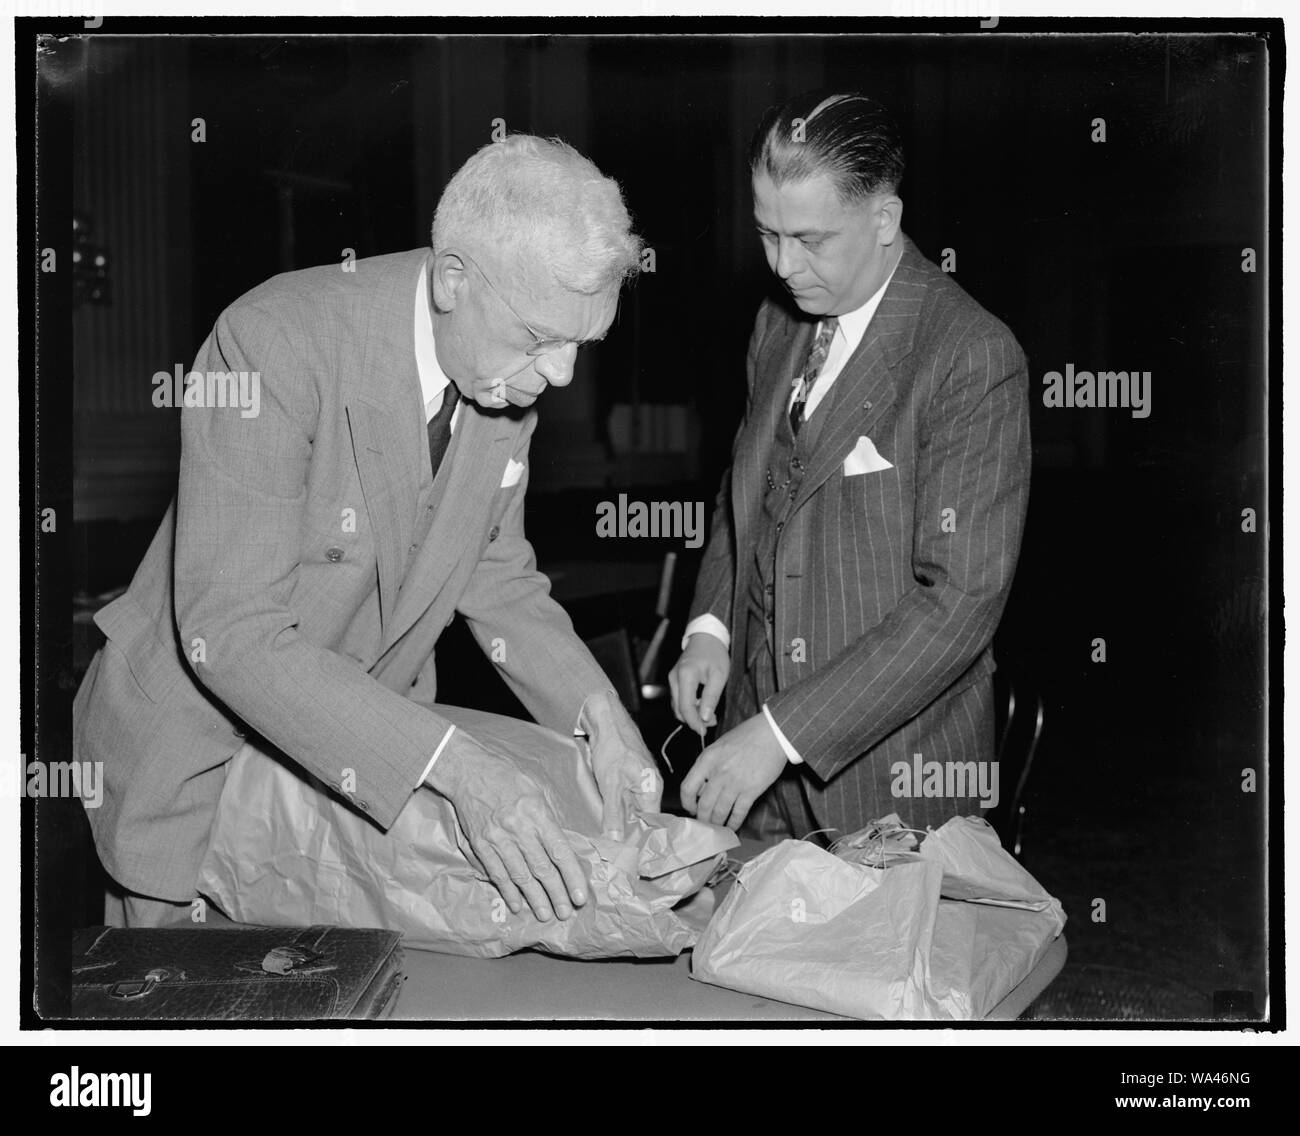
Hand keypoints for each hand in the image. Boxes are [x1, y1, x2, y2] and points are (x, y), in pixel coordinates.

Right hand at [426, 731, 587, 921]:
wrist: (470, 772)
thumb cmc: (508, 778)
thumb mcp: (536, 791)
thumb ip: (548, 820)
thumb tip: (560, 849)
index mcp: (537, 813)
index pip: (559, 851)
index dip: (572, 876)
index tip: (580, 896)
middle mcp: (518, 829)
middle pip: (542, 869)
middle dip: (556, 894)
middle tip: (566, 913)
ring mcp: (498, 839)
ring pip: (520, 876)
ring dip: (535, 898)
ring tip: (546, 915)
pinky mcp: (481, 845)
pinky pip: (497, 873)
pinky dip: (508, 891)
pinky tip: (517, 904)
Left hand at [580, 690, 661, 839]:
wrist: (605, 720)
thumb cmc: (612, 746)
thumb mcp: (610, 784)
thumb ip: (614, 813)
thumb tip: (616, 840)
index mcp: (652, 790)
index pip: (651, 824)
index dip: (640, 840)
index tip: (629, 857)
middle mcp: (650, 788)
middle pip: (642, 819)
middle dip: (628, 833)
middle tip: (614, 851)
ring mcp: (639, 783)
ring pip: (631, 810)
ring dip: (620, 822)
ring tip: (608, 839)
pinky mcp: (627, 779)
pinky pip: (624, 800)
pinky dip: (615, 809)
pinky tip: (605, 818)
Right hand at [668, 633, 730, 736]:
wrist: (706, 637)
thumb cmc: (715, 654)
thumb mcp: (719, 676)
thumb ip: (711, 697)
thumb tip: (705, 718)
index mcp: (685, 675)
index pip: (685, 706)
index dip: (694, 722)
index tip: (704, 731)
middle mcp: (674, 678)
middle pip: (678, 709)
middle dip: (693, 720)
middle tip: (712, 722)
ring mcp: (672, 679)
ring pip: (677, 705)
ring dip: (691, 714)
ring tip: (710, 715)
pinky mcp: (674, 680)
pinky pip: (678, 699)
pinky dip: (688, 706)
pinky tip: (702, 706)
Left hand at [680, 711, 787, 829]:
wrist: (772, 734)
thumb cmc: (746, 736)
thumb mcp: (719, 746)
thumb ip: (708, 765)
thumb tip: (702, 788)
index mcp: (707, 759)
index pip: (687, 788)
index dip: (687, 803)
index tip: (691, 808)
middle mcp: (718, 773)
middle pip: (703, 805)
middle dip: (702, 818)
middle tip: (704, 823)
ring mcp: (735, 783)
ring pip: (720, 812)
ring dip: (716, 823)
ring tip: (716, 828)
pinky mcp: (751, 791)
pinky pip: (738, 813)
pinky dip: (734, 823)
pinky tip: (732, 827)